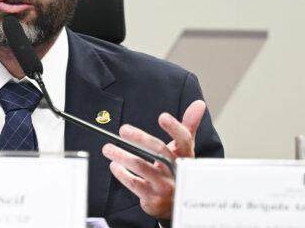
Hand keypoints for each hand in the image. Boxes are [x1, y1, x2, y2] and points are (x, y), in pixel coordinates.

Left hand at [102, 100, 205, 219]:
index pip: (184, 140)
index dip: (174, 128)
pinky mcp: (153, 199)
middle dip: (141, 139)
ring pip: (143, 167)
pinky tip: (114, 165)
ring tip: (108, 148)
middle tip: (123, 129)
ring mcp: (165, 186)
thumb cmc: (177, 168)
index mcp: (185, 156)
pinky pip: (134, 184)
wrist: (176, 203)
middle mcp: (177, 171)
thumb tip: (199, 103)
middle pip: (159, 152)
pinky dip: (122, 174)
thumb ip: (189, 125)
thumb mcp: (184, 148)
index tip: (162, 116)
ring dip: (123, 156)